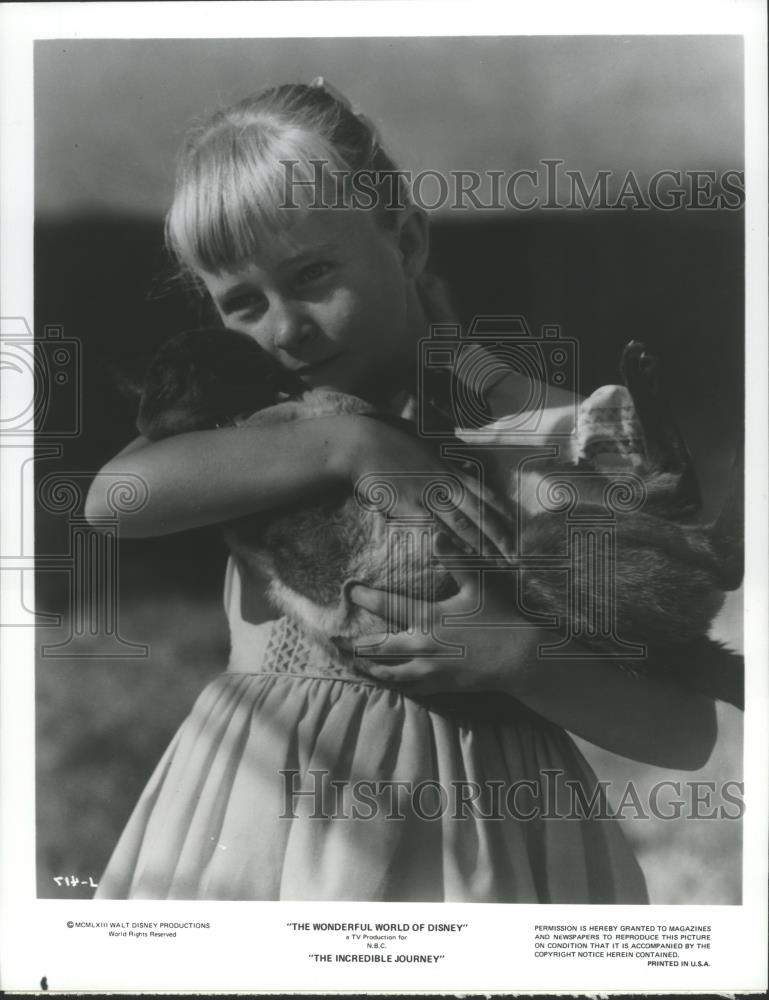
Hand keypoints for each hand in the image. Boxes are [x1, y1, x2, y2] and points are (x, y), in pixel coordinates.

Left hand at [345, 534, 539, 696]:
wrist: (519, 658)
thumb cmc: (500, 617)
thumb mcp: (478, 583)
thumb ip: (455, 559)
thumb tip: (436, 534)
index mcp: (429, 618)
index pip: (388, 606)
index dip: (366, 598)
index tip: (350, 592)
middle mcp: (423, 646)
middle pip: (381, 647)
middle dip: (359, 644)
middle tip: (339, 642)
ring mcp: (431, 670)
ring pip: (391, 672)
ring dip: (372, 667)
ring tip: (357, 664)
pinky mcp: (442, 685)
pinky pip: (411, 687)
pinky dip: (396, 683)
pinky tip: (390, 681)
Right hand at [347, 416, 514, 558]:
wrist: (361, 444)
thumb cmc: (389, 440)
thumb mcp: (424, 442)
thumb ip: (442, 453)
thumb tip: (457, 453)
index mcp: (450, 467)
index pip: (485, 492)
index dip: (503, 513)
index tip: (516, 530)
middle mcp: (444, 481)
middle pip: (480, 512)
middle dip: (500, 537)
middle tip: (515, 558)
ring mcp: (428, 493)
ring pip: (462, 523)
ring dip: (481, 546)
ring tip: (496, 564)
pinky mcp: (408, 505)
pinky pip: (434, 528)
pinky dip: (450, 542)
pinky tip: (462, 557)